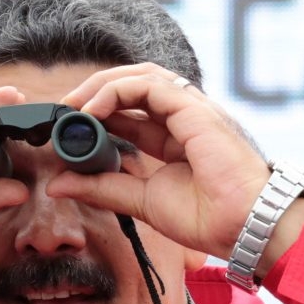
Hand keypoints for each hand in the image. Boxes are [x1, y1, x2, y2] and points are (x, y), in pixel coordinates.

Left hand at [49, 65, 280, 263]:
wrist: (245, 227)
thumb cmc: (210, 217)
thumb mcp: (141, 201)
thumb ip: (102, 188)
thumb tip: (57, 185)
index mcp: (176, 136)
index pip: (131, 110)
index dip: (97, 112)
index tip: (67, 126)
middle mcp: (184, 116)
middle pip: (134, 85)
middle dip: (94, 91)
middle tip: (63, 110)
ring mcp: (191, 109)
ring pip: (140, 76)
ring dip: (101, 86)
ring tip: (73, 106)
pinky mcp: (193, 109)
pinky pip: (148, 85)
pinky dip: (115, 91)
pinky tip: (93, 111)